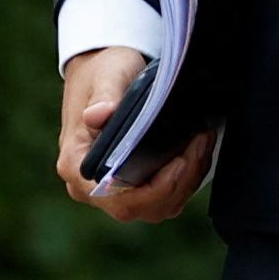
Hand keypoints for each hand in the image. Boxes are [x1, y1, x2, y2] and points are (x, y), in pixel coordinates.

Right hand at [55, 43, 215, 225]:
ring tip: (202, 143)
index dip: (152, 191)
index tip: (180, 164)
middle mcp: (92, 187)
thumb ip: (105, 96)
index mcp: (76, 166)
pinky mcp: (136, 185)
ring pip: (160, 206)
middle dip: (179, 183)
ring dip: (188, 181)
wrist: (105, 72)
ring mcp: (115, 190)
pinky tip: (198, 150)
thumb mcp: (106, 76)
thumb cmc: (102, 73)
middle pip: (143, 207)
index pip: (114, 198)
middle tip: (199, 145)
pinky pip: (167, 197)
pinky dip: (188, 178)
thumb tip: (99, 115)